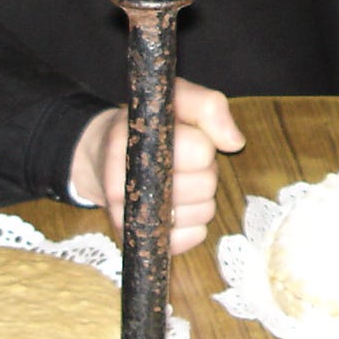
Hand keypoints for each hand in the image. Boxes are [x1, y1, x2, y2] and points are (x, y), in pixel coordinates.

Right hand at [70, 76, 245, 254]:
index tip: (187, 137)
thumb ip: (209, 108)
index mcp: (136, 140)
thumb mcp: (177, 99)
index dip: (204, 143)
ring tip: (178, 182)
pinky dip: (193, 226)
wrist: (102, 157)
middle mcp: (125, 182)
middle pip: (206, 185)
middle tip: (184, 162)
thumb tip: (235, 142)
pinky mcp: (136, 240)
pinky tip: (178, 208)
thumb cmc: (148, 126)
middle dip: (205, 171)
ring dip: (201, 198)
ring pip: (202, 212)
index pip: (202, 151)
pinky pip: (189, 239)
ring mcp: (127, 216)